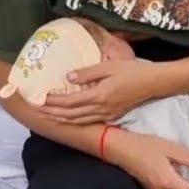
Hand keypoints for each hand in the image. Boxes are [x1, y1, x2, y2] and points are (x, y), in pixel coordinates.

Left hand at [36, 58, 157, 124]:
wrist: (154, 83)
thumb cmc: (132, 71)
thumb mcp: (109, 66)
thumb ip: (88, 72)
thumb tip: (68, 78)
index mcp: (99, 96)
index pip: (69, 102)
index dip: (52, 102)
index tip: (38, 98)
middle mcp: (100, 109)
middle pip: (70, 115)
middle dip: (51, 113)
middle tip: (35, 109)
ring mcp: (106, 115)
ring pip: (77, 121)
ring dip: (60, 119)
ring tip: (46, 115)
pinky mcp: (111, 116)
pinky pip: (87, 121)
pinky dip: (74, 120)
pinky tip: (67, 116)